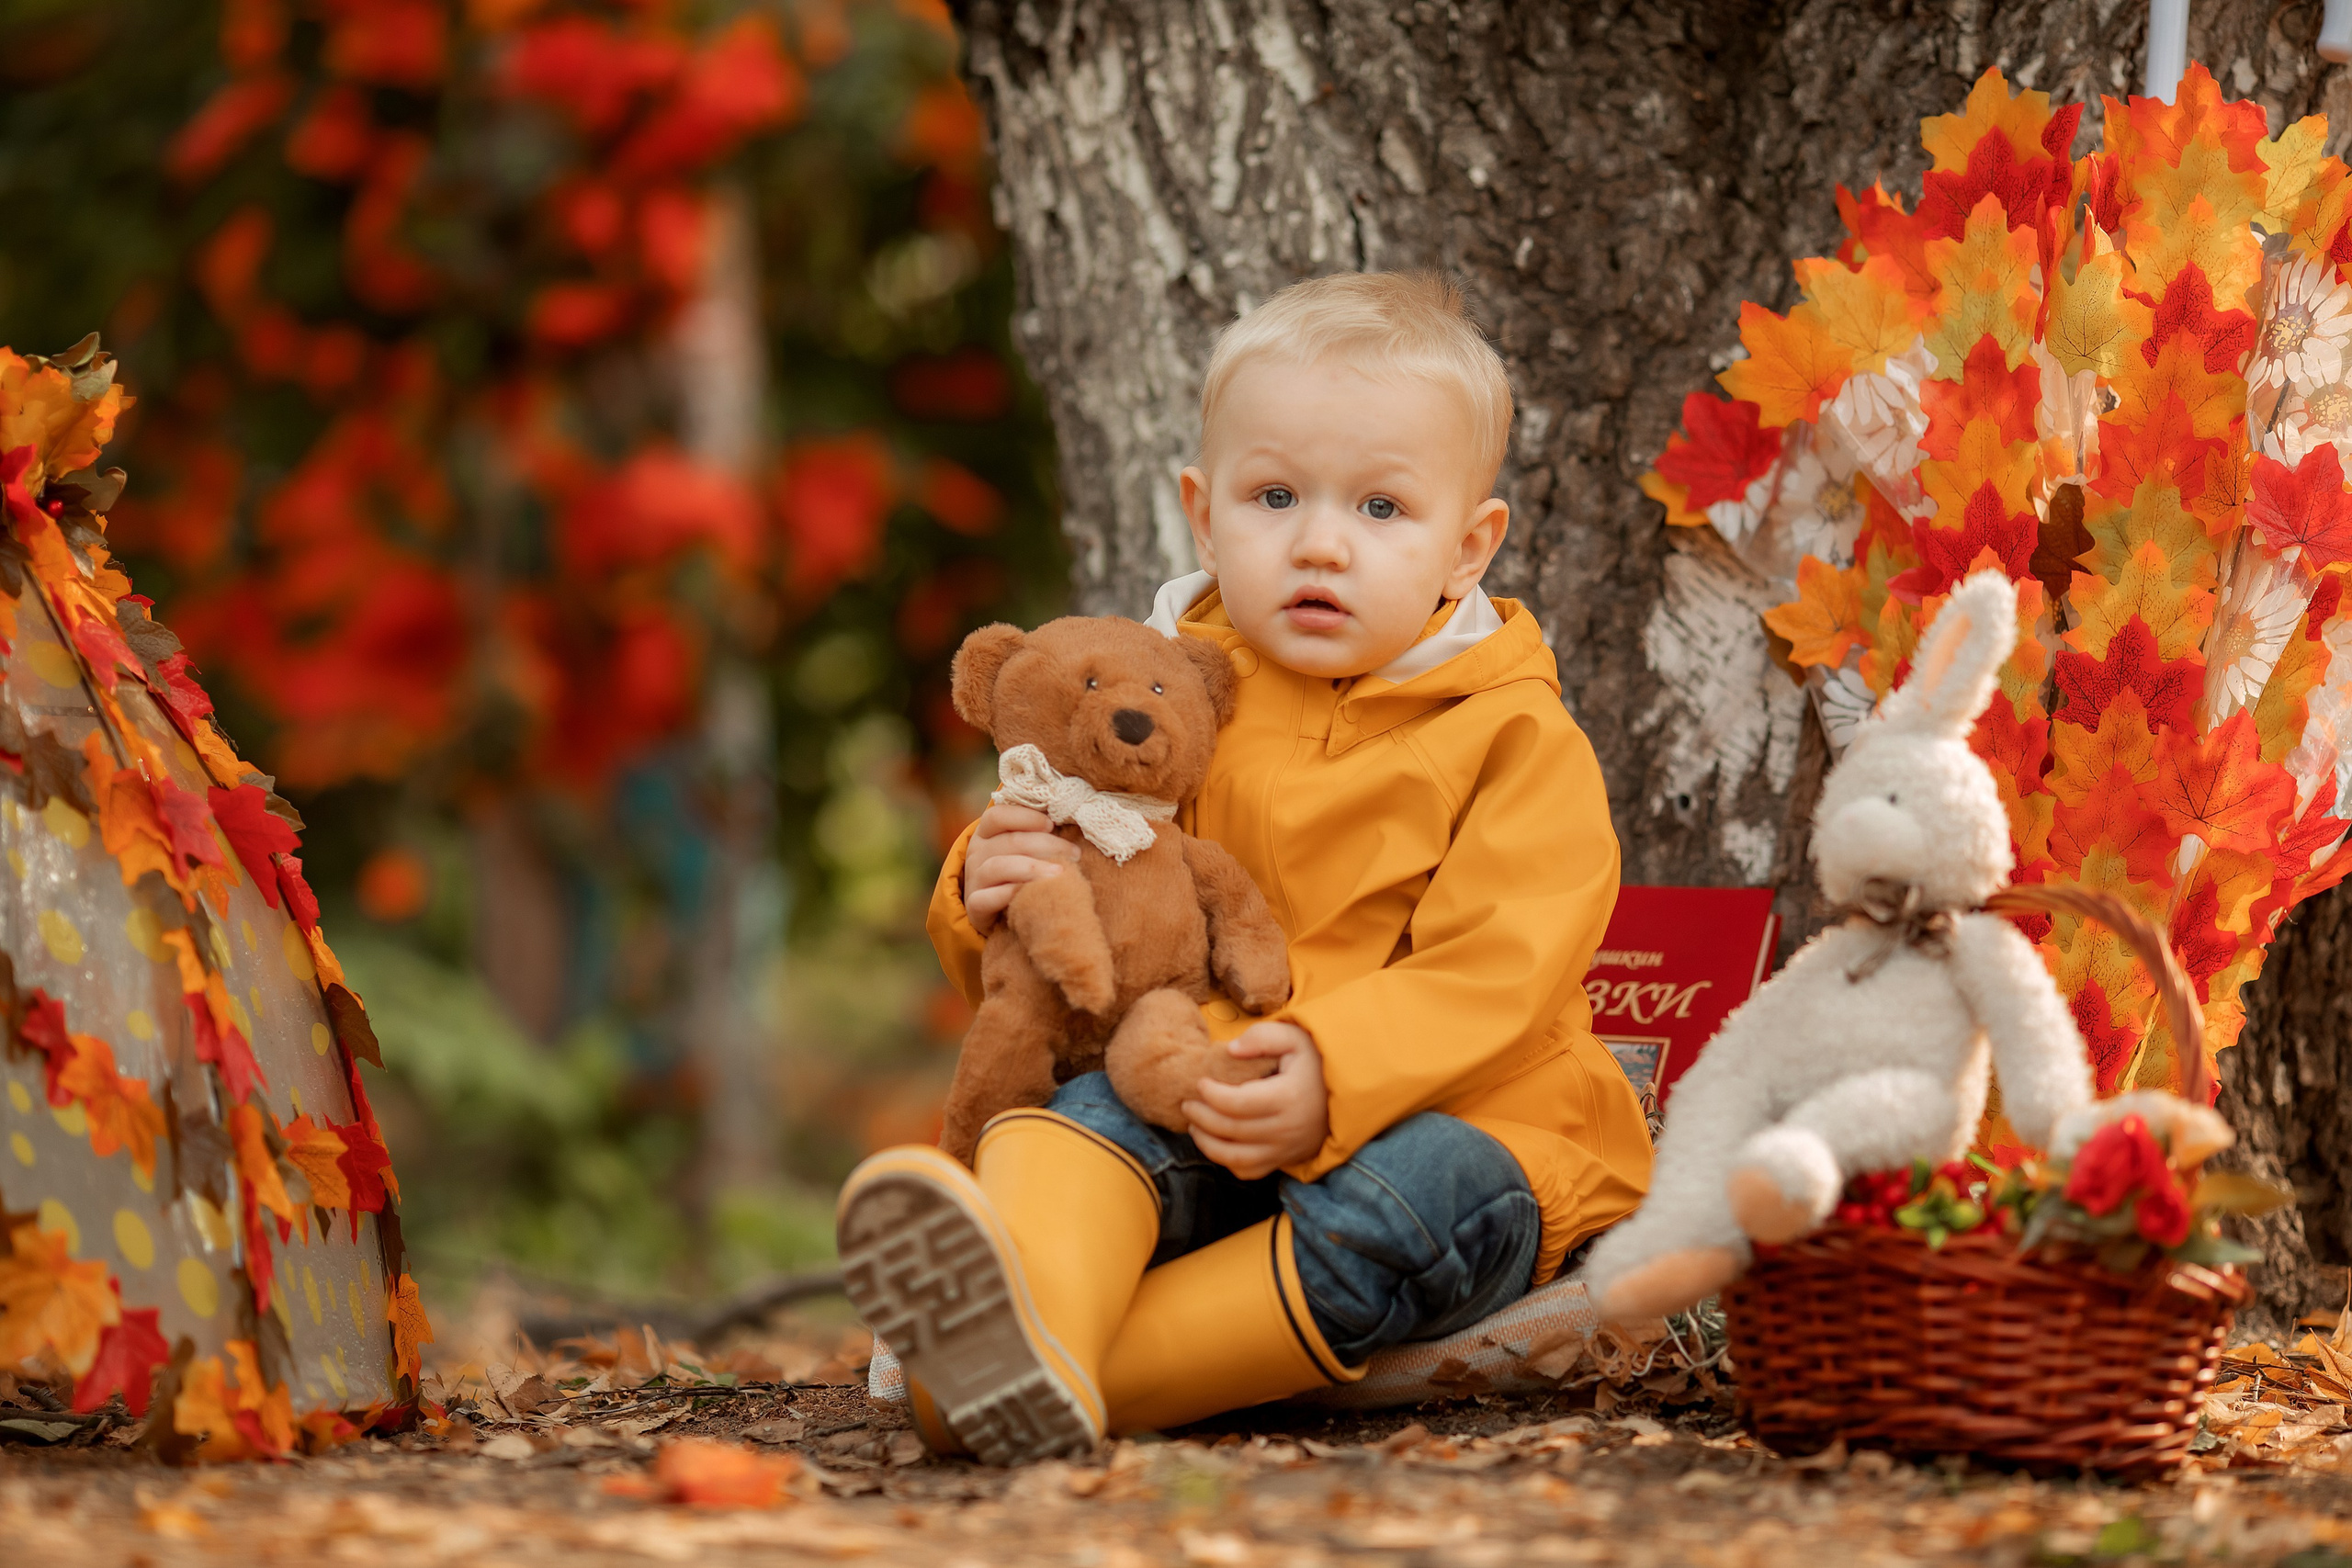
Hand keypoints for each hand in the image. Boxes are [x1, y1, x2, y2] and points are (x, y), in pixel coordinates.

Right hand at [962, 803, 1077, 932]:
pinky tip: (1033, 892)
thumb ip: (1038, 833)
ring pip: (998, 867)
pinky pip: (986, 898)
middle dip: (1046, 844)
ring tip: (1060, 873)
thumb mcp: (1025, 850)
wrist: (1000, 915)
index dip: (1025, 817)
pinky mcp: (975, 907)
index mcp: (986, 833)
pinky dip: (1009, 894)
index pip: (998, 815)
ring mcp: (974, 879)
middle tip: (1074, 853)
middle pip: (1009, 841)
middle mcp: (977, 853)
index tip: (1052, 824)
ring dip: (1032, 868)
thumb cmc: (1021, 874)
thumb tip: (1067, 817)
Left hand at [1182, 1021, 1328, 1180]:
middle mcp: (1286, 1129)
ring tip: (1194, 1125)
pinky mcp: (1285, 1160)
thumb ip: (1261, 1037)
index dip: (1211, 1095)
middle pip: (1231, 1131)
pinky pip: (1249, 1171)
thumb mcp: (1295, 1036)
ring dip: (1207, 1144)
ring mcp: (1286, 1149)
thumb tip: (1230, 1050)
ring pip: (1235, 1158)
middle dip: (1201, 1117)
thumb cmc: (1317, 1061)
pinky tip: (1217, 1143)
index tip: (1199, 1082)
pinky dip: (1227, 1162)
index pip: (1237, 1103)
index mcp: (1288, 1097)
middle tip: (1188, 1103)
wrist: (1348, 1091)